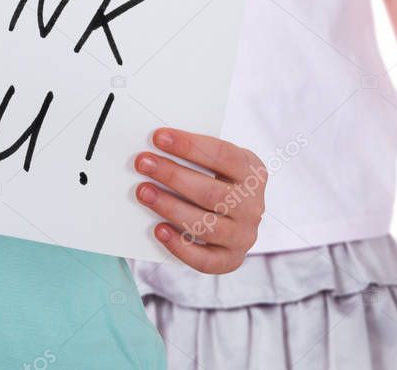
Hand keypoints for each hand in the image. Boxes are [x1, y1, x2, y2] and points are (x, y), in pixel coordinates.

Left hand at [134, 128, 266, 273]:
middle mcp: (253, 205)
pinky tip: (158, 230)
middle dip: (173, 176)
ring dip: (170, 207)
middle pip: (211, 192)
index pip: (223, 155)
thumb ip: (194, 156)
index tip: (159, 137)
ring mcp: (244, 235)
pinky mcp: (231, 259)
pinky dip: (180, 246)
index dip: (189, 146)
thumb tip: (156, 149)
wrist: (234, 216)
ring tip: (143, 192)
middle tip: (143, 163)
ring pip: (206, 224)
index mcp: (252, 172)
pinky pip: (205, 259)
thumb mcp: (216, 162)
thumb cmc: (216, 180)